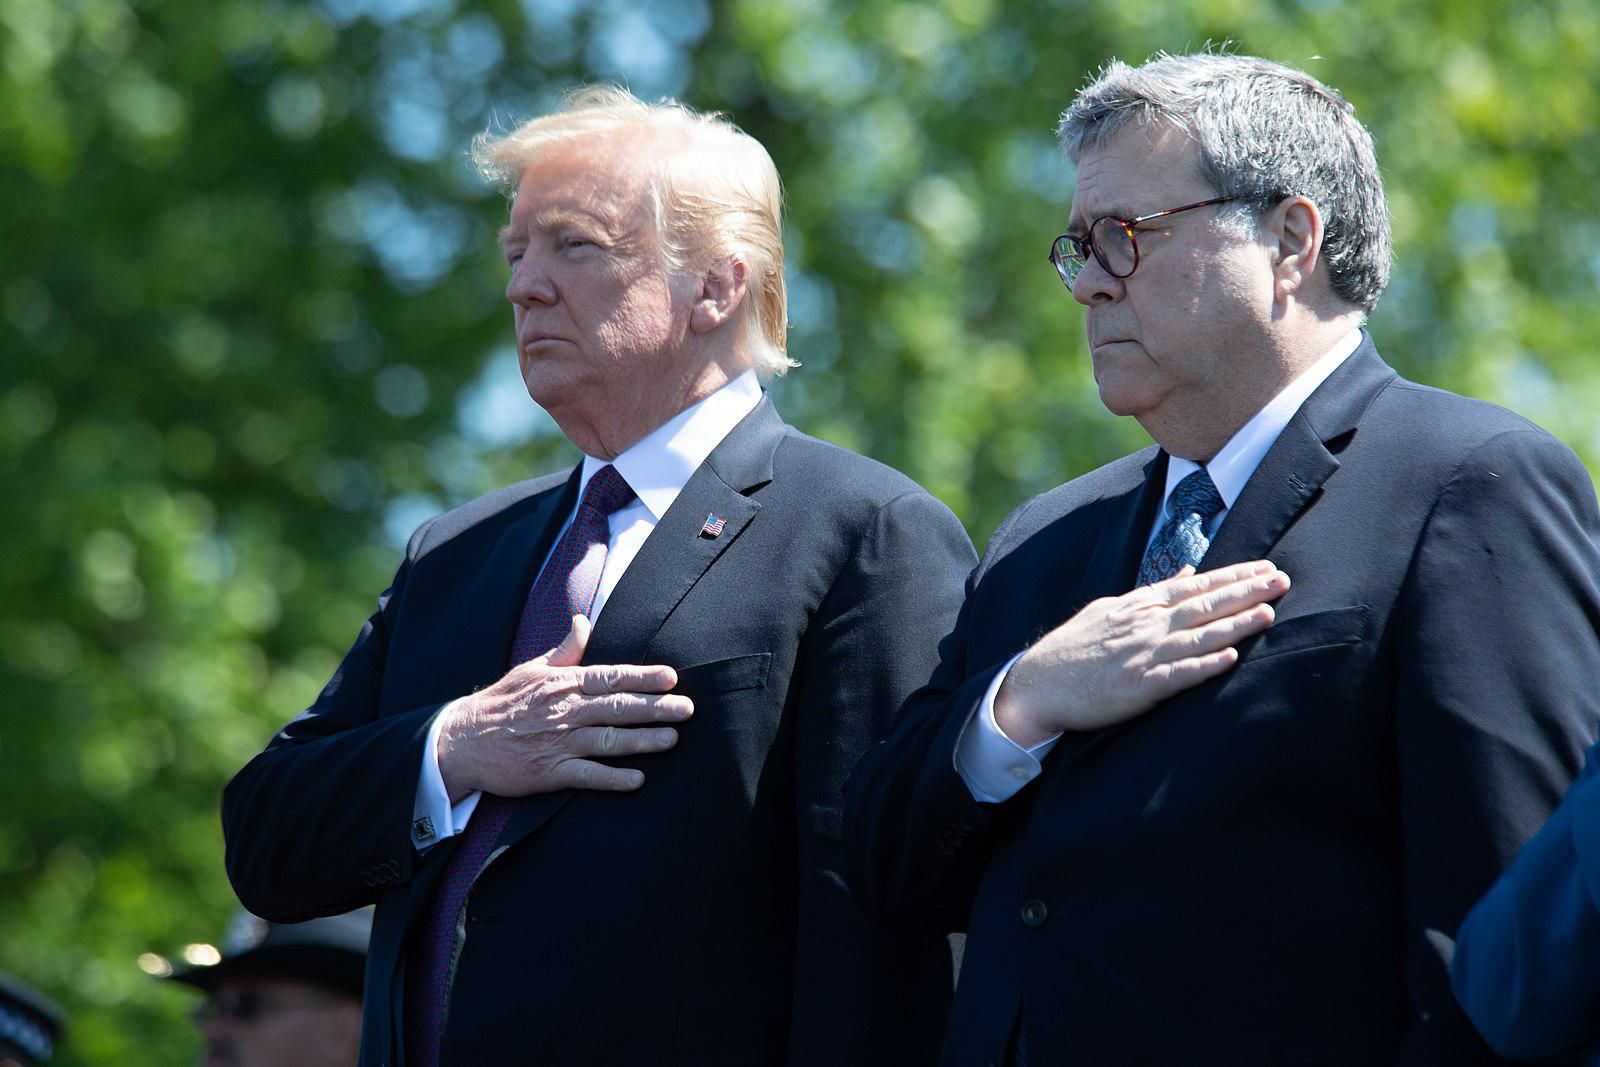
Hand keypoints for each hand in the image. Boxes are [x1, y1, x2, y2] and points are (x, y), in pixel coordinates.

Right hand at [436, 615, 690, 800]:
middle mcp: (563, 712)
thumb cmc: (501, 703)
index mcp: (561, 684)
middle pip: (616, 708)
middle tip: (687, 709)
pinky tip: (638, 779)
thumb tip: (584, 621)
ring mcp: (557, 743)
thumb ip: (564, 649)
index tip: (671, 677)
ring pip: (608, 741)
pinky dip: (612, 778)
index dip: (642, 677)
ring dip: (642, 741)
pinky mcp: (548, 773)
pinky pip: (587, 776)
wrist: (462, 740)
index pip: (610, 677)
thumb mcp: (531, 669)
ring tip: (672, 740)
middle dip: (655, 708)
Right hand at [993, 560, 1289, 745]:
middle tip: (1282, 580)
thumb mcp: (1110, 609)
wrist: (1037, 684)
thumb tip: (1187, 571)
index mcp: (1140, 605)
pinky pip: (1178, 675)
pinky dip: (1204, 667)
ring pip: (1198, 637)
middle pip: (1204, 605)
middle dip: (1245, 592)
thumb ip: (1151, 592)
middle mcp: (1145, 626)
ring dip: (1235, 625)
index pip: (1195, 585)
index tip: (1265, 567)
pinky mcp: (1138, 688)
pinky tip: (1230, 659)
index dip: (1233, 576)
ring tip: (1267, 613)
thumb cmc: (1074, 648)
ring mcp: (1142, 656)